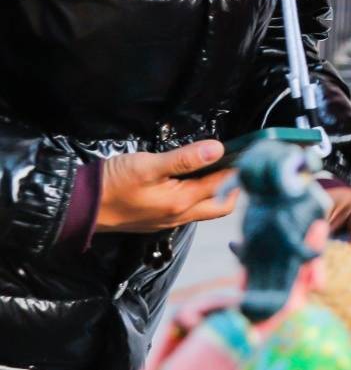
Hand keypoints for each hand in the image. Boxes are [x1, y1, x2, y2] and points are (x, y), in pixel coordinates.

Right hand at [96, 141, 238, 233]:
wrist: (79, 207)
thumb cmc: (112, 184)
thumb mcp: (148, 165)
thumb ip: (184, 159)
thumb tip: (218, 149)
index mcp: (182, 202)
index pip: (224, 186)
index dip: (240, 168)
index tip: (251, 151)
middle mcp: (180, 216)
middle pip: (222, 205)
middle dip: (236, 185)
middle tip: (239, 162)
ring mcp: (169, 220)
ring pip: (206, 208)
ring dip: (218, 190)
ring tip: (221, 167)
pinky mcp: (158, 219)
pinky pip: (190, 209)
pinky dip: (201, 195)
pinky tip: (196, 179)